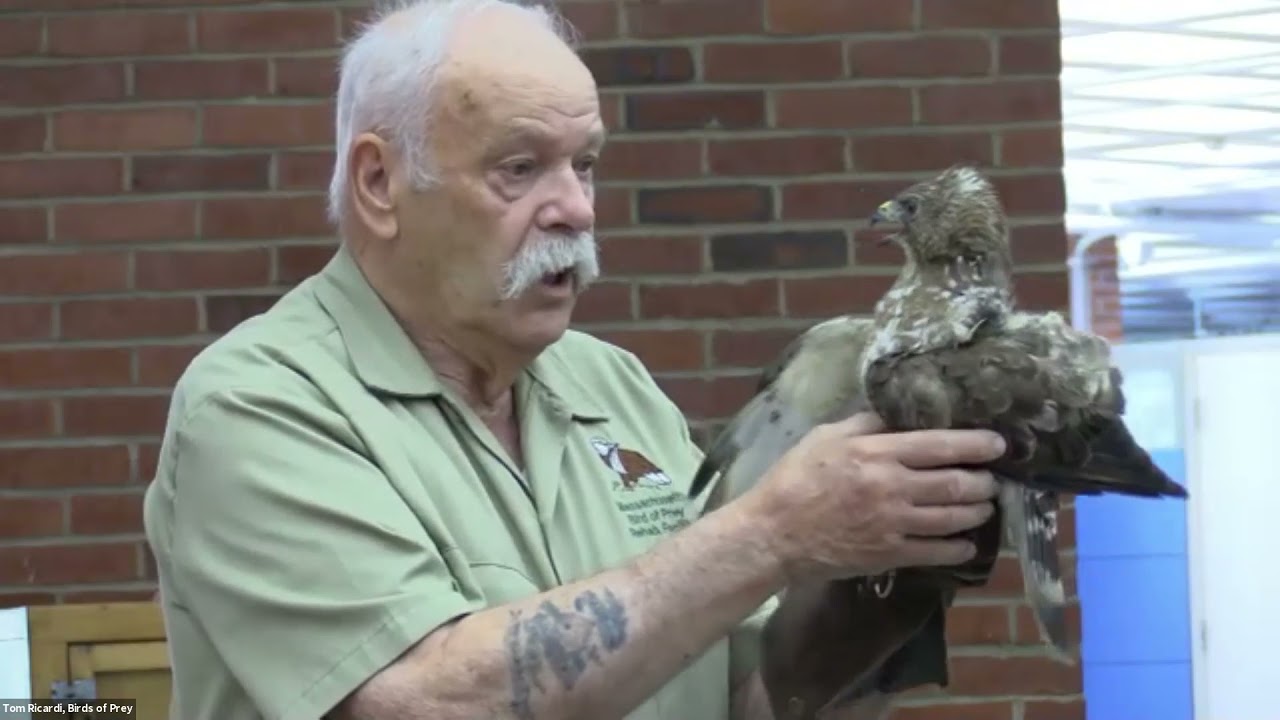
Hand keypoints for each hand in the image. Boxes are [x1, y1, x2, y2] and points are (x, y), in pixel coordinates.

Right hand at [740, 412, 1003, 583]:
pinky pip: (936, 552)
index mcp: (877, 453)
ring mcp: (893, 524)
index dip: (976, 444)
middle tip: (994, 479)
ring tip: (985, 507)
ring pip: (953, 518)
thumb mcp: (825, 437)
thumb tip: (897, 413)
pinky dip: (958, 547)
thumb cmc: (794, 478)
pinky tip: (967, 544)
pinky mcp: (889, 554)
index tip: (999, 444)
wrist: (773, 533)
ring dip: (977, 512)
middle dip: (984, 482)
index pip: (940, 445)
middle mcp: (892, 487)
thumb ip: (865, 425)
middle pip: (956, 483)